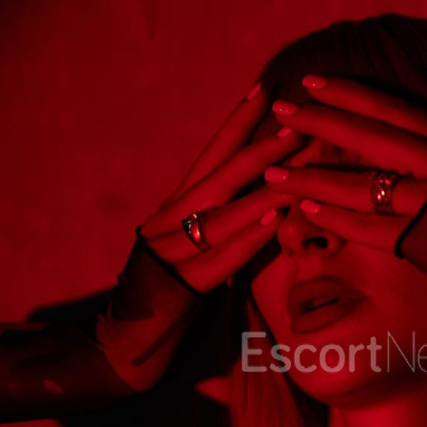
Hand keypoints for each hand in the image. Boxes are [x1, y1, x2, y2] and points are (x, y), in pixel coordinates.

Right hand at [138, 84, 303, 290]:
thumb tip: (268, 190)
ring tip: (298, 174)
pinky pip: (220, 258)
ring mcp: (173, 251)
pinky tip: (275, 222)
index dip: (238, 121)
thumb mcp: (194, 241)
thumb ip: (222, 215)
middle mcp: (171, 219)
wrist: (128, 337)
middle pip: (220, 176)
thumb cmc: (172, 287)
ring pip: (222, 214)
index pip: (210, 154)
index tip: (266, 89)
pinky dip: (248, 239)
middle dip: (262, 150)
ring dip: (264, 192)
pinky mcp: (182, 286)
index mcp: (177, 204)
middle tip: (298, 126)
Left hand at [260, 75, 426, 252]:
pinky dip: (337, 218)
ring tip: (275, 171)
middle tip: (281, 113)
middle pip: (366, 137)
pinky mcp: (421, 241)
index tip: (311, 81)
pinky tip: (306, 209)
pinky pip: (369, 228)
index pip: (390, 107)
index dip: (347, 92)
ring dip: (312, 177)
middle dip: (319, 122)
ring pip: (358, 184)